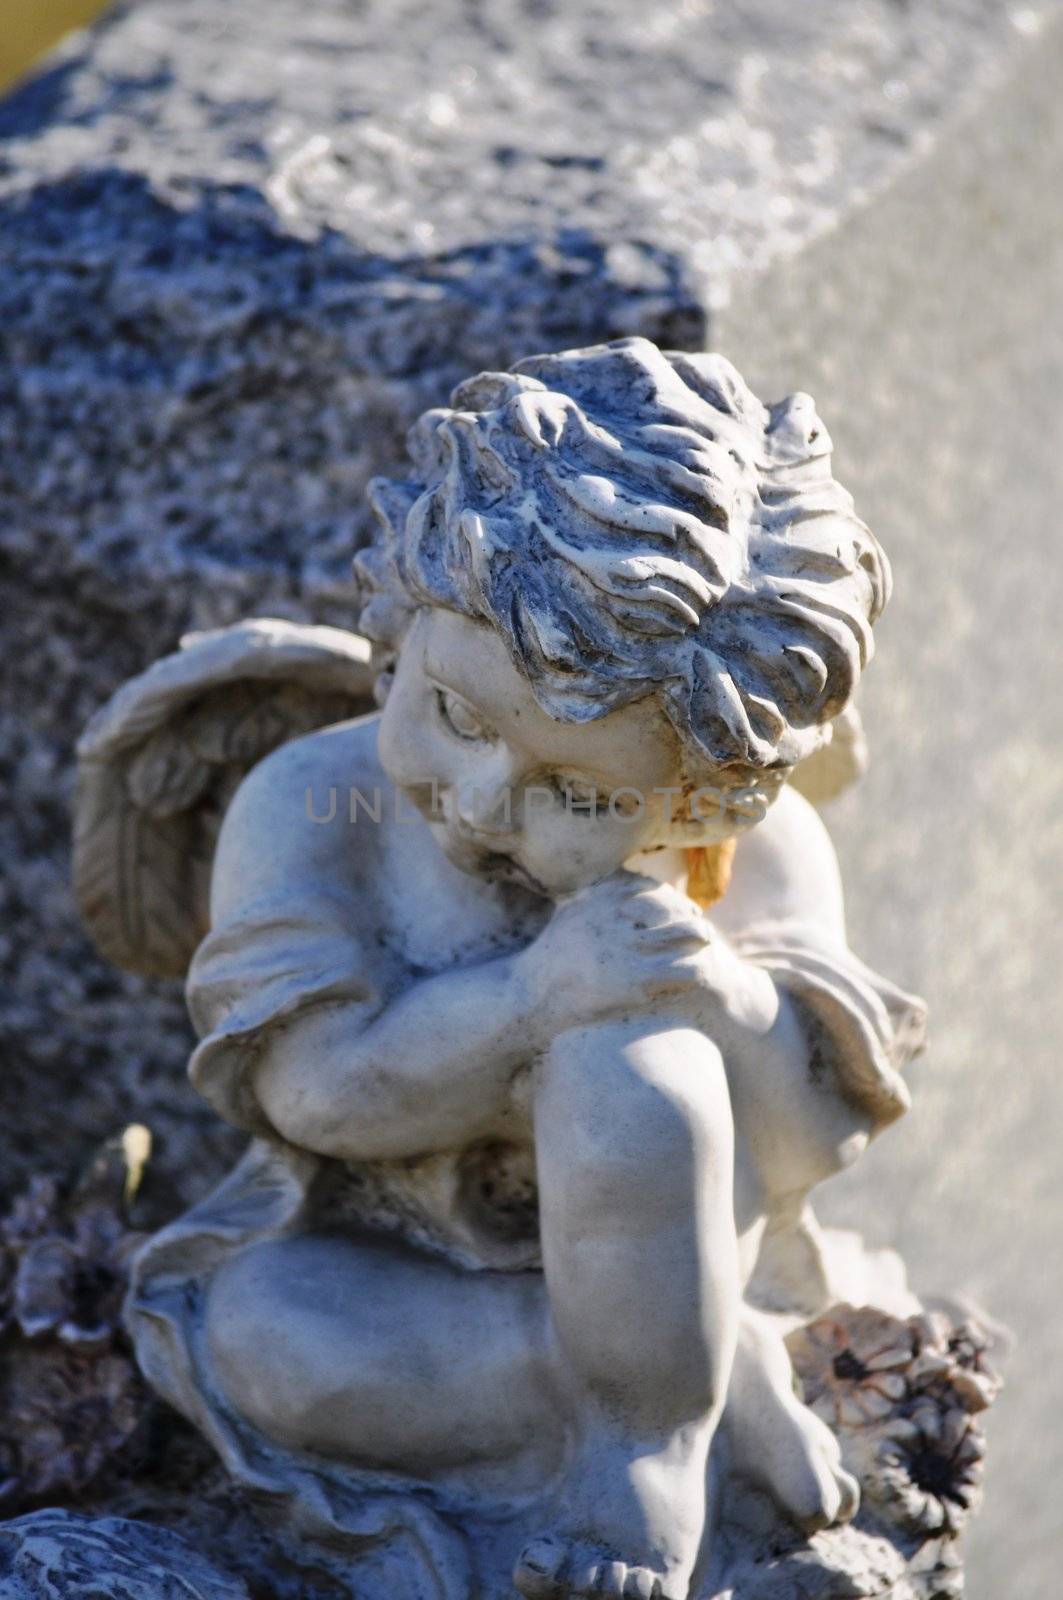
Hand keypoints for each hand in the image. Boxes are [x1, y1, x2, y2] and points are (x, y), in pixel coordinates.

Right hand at [516, 870, 764, 1040]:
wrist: (530, 995)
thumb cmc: (550, 958)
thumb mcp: (571, 914)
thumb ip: (597, 897)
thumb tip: (622, 883)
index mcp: (604, 898)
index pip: (654, 889)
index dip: (673, 899)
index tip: (684, 908)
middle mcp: (618, 917)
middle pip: (673, 908)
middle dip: (691, 918)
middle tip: (703, 929)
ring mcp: (627, 948)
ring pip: (684, 936)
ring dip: (700, 941)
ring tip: (708, 949)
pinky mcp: (635, 980)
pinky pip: (680, 969)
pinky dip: (694, 970)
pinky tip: (701, 976)